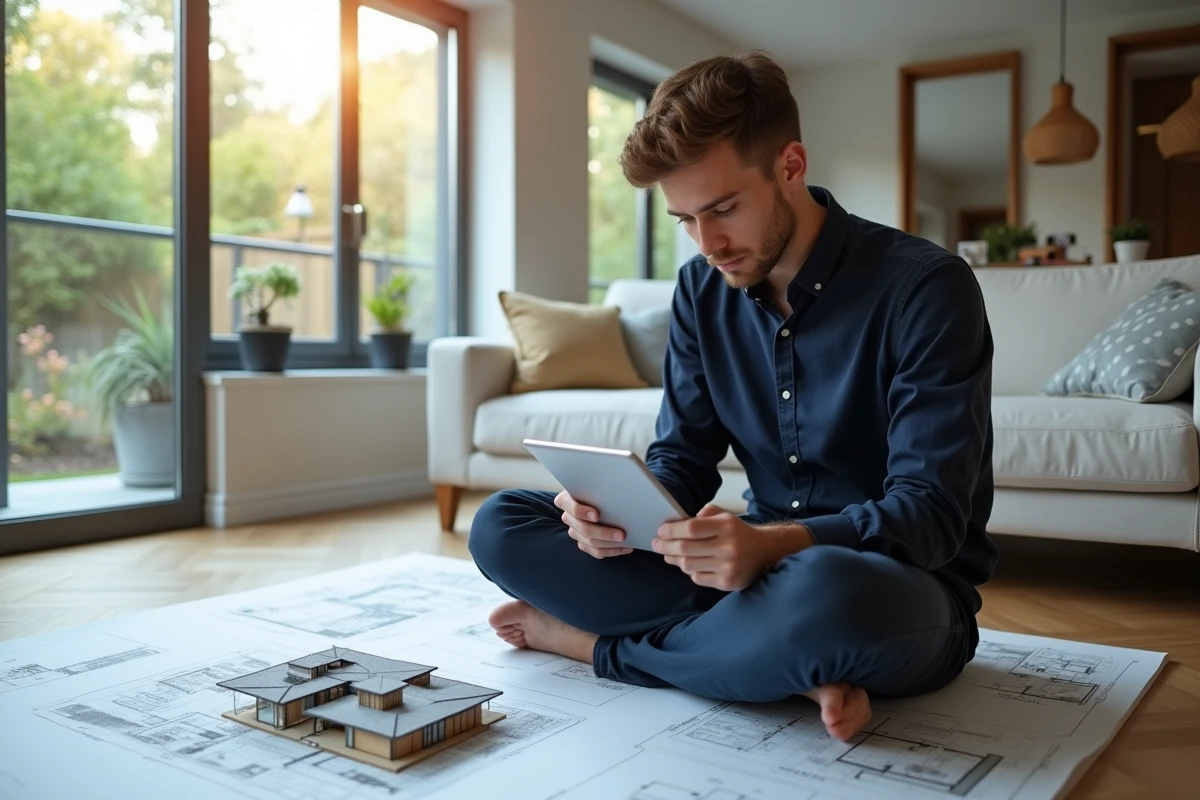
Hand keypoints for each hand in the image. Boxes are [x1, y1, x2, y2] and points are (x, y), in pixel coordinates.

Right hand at [553, 490, 632, 558]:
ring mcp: (575, 531)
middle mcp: (568, 517)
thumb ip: (600, 485)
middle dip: (603, 533)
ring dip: (610, 544)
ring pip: (590, 542)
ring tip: (626, 542)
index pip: (570, 506)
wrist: (600, 496)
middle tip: (621, 534)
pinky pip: (595, 552)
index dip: (581, 512)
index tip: (597, 515)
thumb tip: (617, 484)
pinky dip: (612, 551)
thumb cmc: (598, 487)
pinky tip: (626, 548)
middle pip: (583, 528)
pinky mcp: (583, 543)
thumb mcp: (596, 483)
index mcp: (566, 500)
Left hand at [653, 504, 811, 590]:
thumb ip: (703, 515)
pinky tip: (689, 565)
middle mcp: (728, 546)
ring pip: (688, 565)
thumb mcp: (725, 516)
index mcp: (727, 526)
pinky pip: (698, 578)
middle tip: (656, 544)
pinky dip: (690, 571)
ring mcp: (728, 566)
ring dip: (674, 559)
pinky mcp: (727, 582)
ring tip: (668, 554)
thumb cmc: (739, 533)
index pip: (691, 528)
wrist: (765, 553)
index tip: (661, 531)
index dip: (671, 530)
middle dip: (665, 546)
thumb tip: (677, 524)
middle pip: (685, 548)